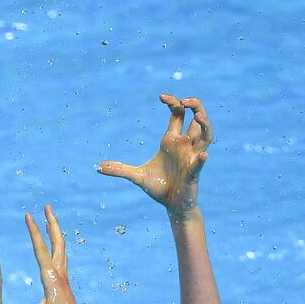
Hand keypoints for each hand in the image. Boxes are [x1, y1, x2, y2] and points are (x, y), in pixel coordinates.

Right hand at [0, 206, 91, 303]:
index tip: (29, 215)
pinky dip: (58, 247)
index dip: (34, 232)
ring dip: (55, 233)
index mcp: (51, 280)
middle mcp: (60, 276)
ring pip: (61, 250)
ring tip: (50, 219)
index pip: (40, 250)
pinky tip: (55, 246)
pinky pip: (62, 259)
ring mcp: (64, 280)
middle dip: (51, 224)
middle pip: (57, 243)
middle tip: (47, 206)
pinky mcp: (65, 285)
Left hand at [97, 96, 211, 217]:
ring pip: (207, 135)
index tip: (161, 97)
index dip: (174, 102)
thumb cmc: (159, 187)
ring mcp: (192, 158)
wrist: (172, 206)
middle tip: (185, 100)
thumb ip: (119, 170)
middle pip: (197, 118)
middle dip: (195, 106)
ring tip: (199, 117)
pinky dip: (201, 160)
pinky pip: (200, 163)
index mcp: (172, 141)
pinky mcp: (194, 173)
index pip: (178, 114)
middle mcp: (185, 146)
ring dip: (205, 124)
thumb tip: (97, 168)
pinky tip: (203, 156)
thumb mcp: (136, 177)